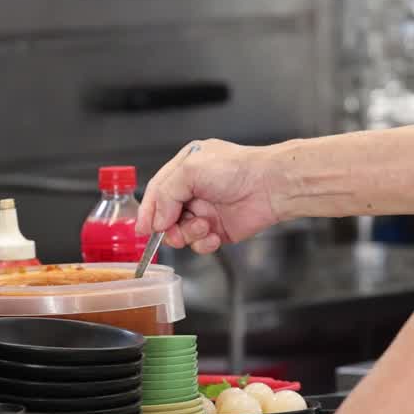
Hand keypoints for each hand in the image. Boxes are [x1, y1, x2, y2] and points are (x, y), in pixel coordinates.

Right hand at [138, 140, 282, 253]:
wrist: (270, 186)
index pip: (157, 193)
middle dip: (168, 226)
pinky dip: (205, 244)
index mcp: (184, 171)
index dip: (148, 211)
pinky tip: (215, 235)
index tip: (144, 229)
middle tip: (176, 227)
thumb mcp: (190, 170)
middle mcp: (193, 191)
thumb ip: (165, 194)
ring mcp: (205, 212)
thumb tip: (155, 220)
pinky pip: (200, 245)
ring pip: (181, 233)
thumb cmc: (237, 168)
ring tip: (204, 226)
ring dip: (189, 234)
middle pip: (165, 217)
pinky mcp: (218, 230)